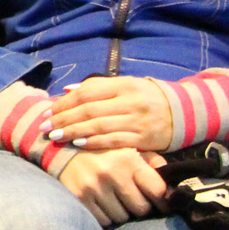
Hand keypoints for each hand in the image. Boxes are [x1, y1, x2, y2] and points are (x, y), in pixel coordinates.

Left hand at [48, 76, 172, 151]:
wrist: (184, 113)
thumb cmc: (146, 98)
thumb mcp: (125, 86)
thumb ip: (97, 87)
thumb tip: (66, 90)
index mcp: (123, 85)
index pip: (87, 93)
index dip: (64, 103)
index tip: (47, 112)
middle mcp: (130, 101)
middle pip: (90, 109)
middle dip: (64, 119)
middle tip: (44, 127)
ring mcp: (137, 120)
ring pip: (99, 125)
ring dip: (74, 132)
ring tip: (56, 137)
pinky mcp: (144, 138)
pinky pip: (115, 141)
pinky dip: (95, 142)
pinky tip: (79, 144)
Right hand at [59, 148, 167, 227]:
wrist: (61, 149)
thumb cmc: (102, 151)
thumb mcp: (128, 148)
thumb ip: (151, 160)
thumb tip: (171, 176)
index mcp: (128, 160)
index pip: (158, 191)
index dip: (163, 201)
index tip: (161, 204)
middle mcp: (112, 173)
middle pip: (141, 209)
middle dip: (139, 206)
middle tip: (132, 200)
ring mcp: (95, 187)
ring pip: (122, 217)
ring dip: (121, 212)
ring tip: (114, 200)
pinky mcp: (80, 198)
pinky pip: (104, 220)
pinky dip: (105, 216)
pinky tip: (101, 203)